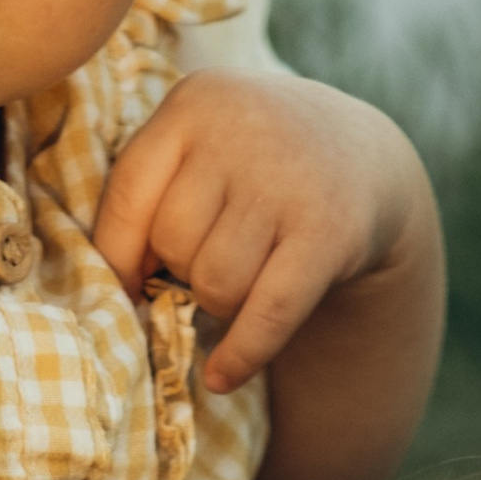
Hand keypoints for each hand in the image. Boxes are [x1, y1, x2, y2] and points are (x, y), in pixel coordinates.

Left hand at [92, 76, 437, 395]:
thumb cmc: (257, 164)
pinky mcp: (328, 234)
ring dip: (219, 304)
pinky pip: (266, 315)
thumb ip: (152, 192)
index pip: (128, 195)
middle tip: (217, 258)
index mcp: (197, 102)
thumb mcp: (205, 145)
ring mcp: (287, 182)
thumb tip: (114, 285)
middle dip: (183, 270)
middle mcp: (242, 131)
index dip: (118, 254)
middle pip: (173, 243)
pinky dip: (240, 355)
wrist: (366, 159)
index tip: (126, 285)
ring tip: (243, 281)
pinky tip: (223, 377)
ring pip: (215, 284)